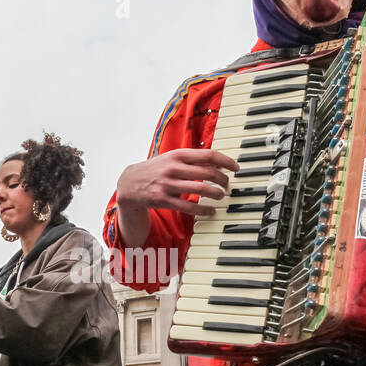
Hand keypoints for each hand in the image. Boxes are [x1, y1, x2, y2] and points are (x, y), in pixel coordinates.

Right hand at [115, 148, 238, 216]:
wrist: (129, 183)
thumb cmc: (156, 170)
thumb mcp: (171, 159)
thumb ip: (192, 160)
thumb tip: (219, 163)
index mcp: (178, 154)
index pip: (208, 155)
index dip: (226, 161)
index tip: (235, 168)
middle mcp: (173, 168)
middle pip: (208, 172)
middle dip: (223, 179)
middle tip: (227, 184)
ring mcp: (168, 184)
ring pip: (201, 189)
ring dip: (216, 194)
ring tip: (221, 196)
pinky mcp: (163, 199)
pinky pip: (188, 206)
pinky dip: (203, 209)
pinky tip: (210, 211)